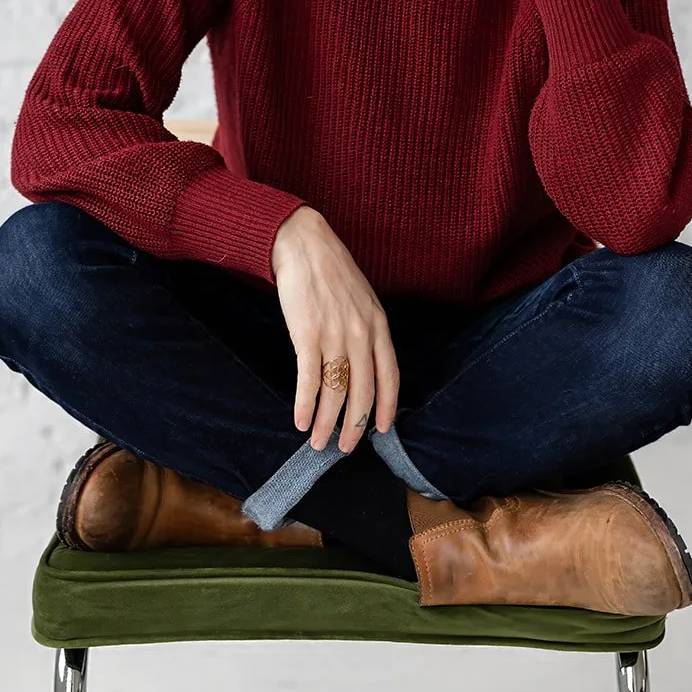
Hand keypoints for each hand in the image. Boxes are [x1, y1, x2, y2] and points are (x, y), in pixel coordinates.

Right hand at [270, 206, 399, 453]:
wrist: (303, 243)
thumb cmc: (331, 270)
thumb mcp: (362, 298)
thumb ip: (366, 329)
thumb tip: (362, 364)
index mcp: (378, 325)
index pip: (390, 376)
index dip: (387, 407)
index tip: (380, 429)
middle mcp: (362, 333)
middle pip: (363, 392)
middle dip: (354, 426)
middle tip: (345, 448)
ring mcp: (335, 335)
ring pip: (336, 392)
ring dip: (327, 423)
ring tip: (318, 441)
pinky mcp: (308, 334)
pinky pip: (309, 380)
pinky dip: (306, 406)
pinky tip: (301, 421)